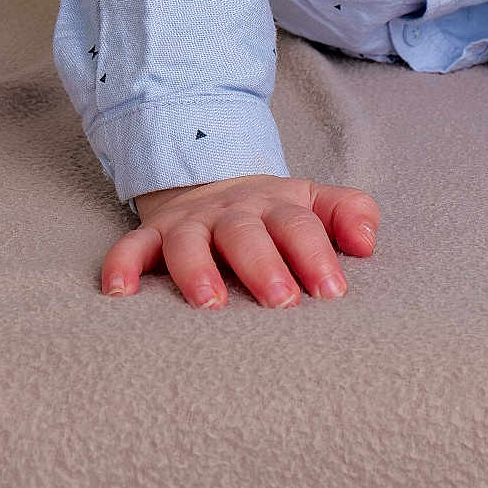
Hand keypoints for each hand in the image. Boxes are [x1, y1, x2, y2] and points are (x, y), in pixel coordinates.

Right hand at [100, 173, 380, 309]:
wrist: (213, 182)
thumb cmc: (274, 213)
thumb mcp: (315, 203)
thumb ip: (349, 214)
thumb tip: (368, 242)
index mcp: (278, 206)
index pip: (300, 226)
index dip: (317, 255)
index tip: (333, 291)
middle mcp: (233, 212)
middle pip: (246, 232)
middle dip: (263, 265)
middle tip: (281, 302)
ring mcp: (190, 223)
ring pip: (189, 241)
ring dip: (197, 269)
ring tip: (210, 304)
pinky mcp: (152, 235)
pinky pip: (131, 247)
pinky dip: (122, 264)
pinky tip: (119, 293)